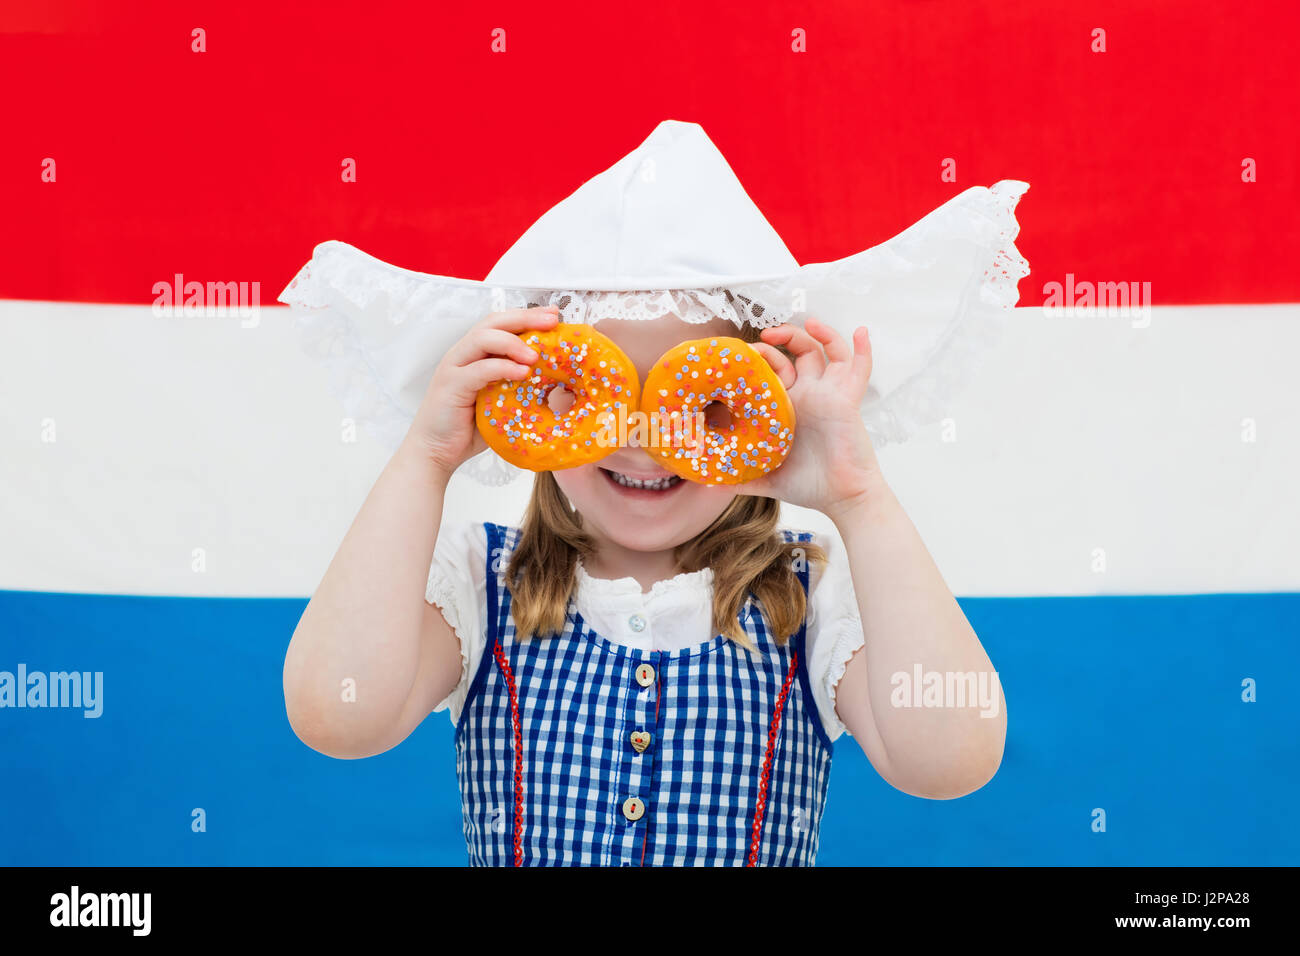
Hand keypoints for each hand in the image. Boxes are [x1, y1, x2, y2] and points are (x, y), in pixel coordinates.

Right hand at [402, 306, 559, 476]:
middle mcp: (463, 355)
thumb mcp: (501, 402)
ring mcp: (454, 368)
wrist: (436, 452)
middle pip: (493, 323)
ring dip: (512, 342)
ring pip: (482, 338)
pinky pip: (478, 369)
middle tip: (552, 321)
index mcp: (475, 355)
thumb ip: (519, 387)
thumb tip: (556, 384)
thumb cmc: (469, 429)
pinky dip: (501, 367)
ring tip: (535, 355)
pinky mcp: (450, 385)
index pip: (500, 324)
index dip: (527, 316)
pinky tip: (521, 373)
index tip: (554, 315)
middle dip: (525, 318)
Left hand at [743, 317, 887, 514]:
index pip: (775, 369)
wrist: (842, 498)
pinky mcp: (848, 400)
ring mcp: (830, 394)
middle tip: (765, 337)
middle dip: (784, 337)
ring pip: (828, 351)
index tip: (743, 354)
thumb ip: (740, 477)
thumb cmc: (809, 486)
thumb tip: (710, 484)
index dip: (762, 357)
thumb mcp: (767, 478)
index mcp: (789, 406)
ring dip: (819, 332)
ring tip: (807, 322)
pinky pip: (860, 368)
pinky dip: (862, 349)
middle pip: (800, 352)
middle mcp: (810, 395)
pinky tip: (861, 331)